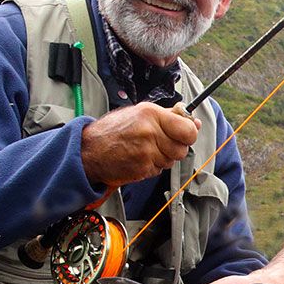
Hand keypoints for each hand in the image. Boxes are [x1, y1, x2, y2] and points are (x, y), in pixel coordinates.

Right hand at [79, 102, 198, 186]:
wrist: (90, 150)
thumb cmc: (113, 131)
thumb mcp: (139, 113)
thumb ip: (168, 116)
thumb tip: (194, 121)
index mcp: (151, 114)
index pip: (188, 130)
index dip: (190, 134)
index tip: (186, 134)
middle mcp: (150, 132)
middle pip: (182, 149)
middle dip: (176, 148)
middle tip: (162, 143)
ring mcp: (146, 152)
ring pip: (171, 161)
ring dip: (163, 158)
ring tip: (146, 149)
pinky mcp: (142, 168)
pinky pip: (159, 170)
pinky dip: (152, 166)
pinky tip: (139, 158)